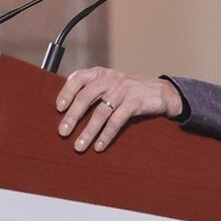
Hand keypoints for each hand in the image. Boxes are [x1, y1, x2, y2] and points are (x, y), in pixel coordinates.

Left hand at [56, 67, 183, 152]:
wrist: (162, 92)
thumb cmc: (129, 92)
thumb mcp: (111, 85)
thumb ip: (92, 92)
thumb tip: (66, 112)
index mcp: (101, 73)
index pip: (78, 78)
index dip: (66, 92)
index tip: (58, 108)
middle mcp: (110, 79)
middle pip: (86, 96)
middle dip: (73, 116)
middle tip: (63, 132)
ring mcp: (123, 90)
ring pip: (101, 112)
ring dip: (88, 131)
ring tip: (79, 146)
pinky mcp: (135, 102)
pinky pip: (117, 121)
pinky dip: (106, 135)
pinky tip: (99, 146)